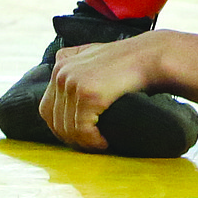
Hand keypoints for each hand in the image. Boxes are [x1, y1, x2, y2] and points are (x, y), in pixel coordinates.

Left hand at [39, 36, 161, 151]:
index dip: (60, 125)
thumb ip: (74, 64)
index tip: (76, 135)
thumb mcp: (93, 54)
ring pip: (68, 128)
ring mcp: (73, 83)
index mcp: (61, 64)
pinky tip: (105, 141)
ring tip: (100, 143)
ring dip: (84, 142)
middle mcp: (62, 72)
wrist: (150, 56)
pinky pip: (82, 130)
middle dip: (71, 136)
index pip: (47, 107)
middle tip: (90, 143)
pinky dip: (93, 141)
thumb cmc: (126, 60)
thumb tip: (62, 86)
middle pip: (55, 120)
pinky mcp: (87, 95)